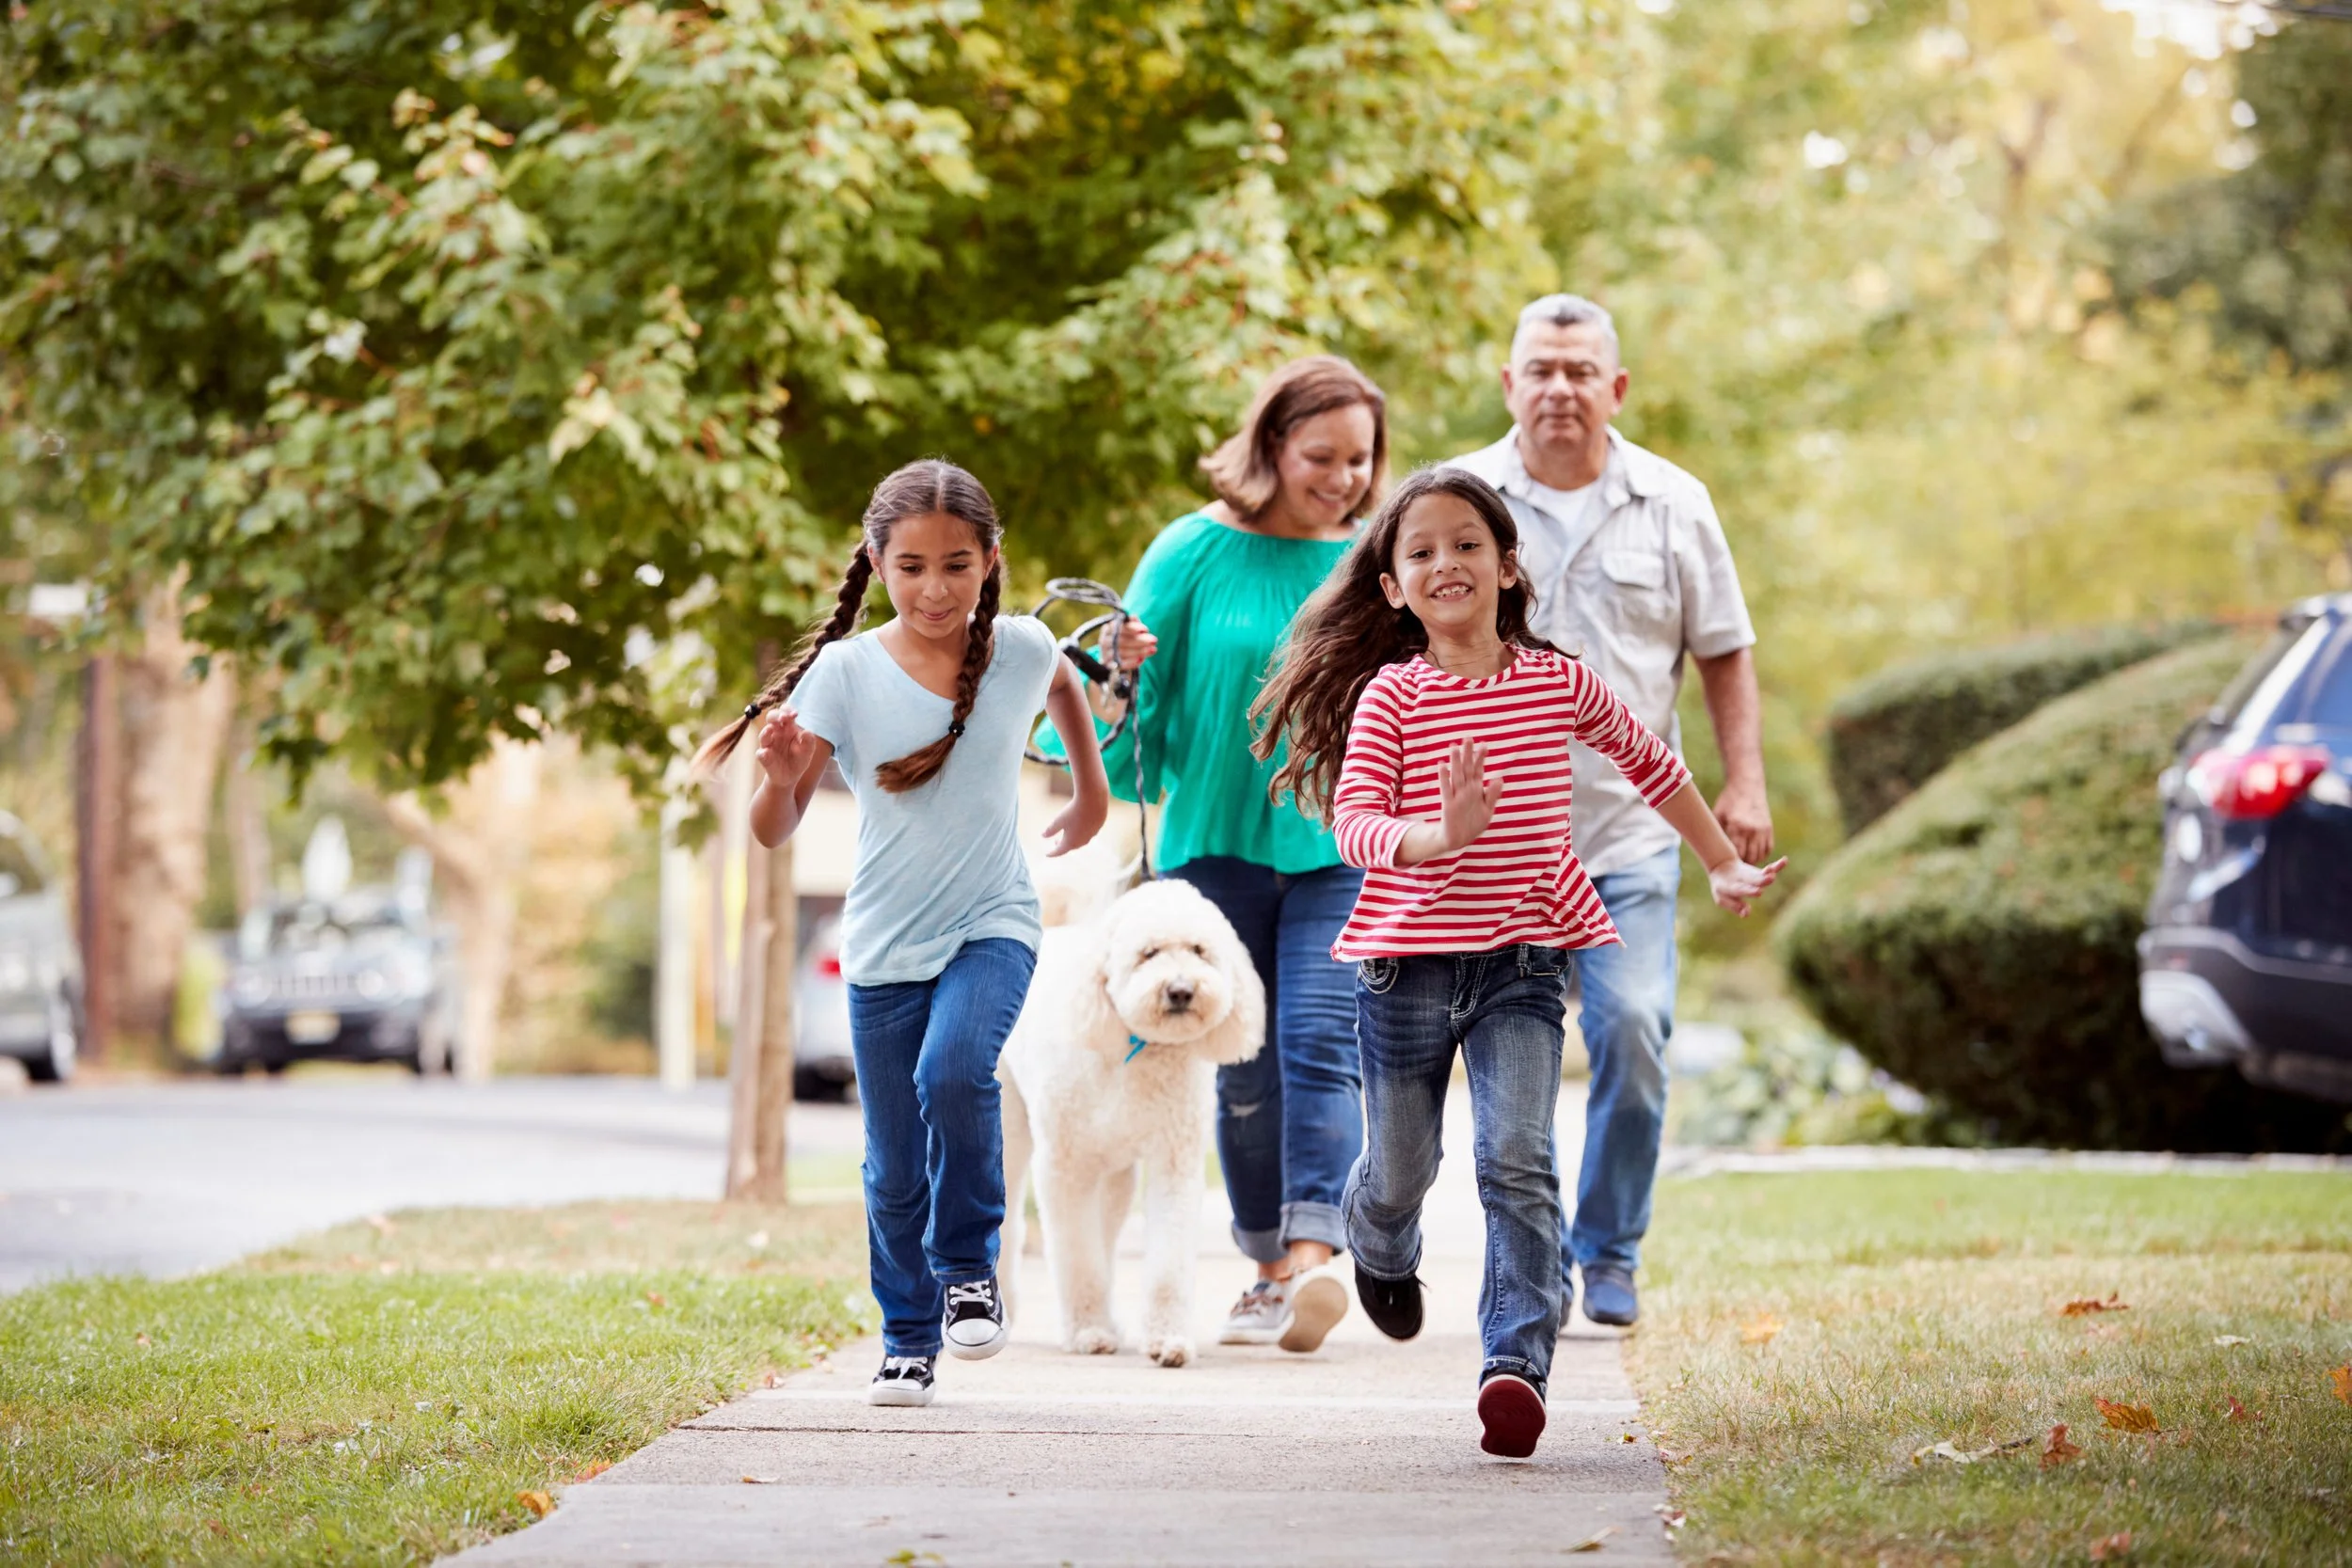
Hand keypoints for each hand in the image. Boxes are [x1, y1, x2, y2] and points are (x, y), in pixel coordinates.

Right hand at [753, 708, 819, 787]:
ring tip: (770, 730)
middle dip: (776, 715)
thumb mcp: (807, 751)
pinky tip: (766, 753)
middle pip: (772, 718)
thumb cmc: (799, 759)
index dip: (788, 710)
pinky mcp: (764, 757)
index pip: (785, 713)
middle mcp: (776, 733)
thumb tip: (807, 731)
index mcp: (788, 728)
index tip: (795, 714)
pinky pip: (761, 753)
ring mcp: (769, 744)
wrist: (790, 777)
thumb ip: (809, 741)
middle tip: (784, 717)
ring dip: (766, 731)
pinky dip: (763, 753)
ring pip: (764, 734)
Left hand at [1039, 792, 1107, 857]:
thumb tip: (1043, 836)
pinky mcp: (1098, 827)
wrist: (1093, 801)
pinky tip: (1080, 826)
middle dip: (1063, 845)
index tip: (1047, 854)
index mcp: (1070, 842)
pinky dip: (1081, 832)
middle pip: (1071, 846)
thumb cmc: (1073, 811)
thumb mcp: (1058, 820)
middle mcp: (1082, 841)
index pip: (1059, 851)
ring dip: (1073, 839)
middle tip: (1056, 842)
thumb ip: (1050, 830)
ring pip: (1080, 841)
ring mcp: (1091, 835)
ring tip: (1068, 835)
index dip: (1052, 853)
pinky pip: (1088, 833)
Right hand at [1099, 615, 1157, 672]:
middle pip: (1122, 640)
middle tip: (1154, 640)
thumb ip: (1132, 624)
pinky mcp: (1109, 666)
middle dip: (1140, 640)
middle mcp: (1104, 641)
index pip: (1120, 626)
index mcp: (1108, 628)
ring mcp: (1106, 654)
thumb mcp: (1129, 630)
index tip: (1146, 629)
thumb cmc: (1125, 639)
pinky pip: (1121, 664)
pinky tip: (1142, 659)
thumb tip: (1134, 617)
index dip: (1133, 628)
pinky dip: (1132, 662)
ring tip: (1153, 650)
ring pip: (1122, 652)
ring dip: (1139, 651)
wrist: (1115, 657)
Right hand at [1436, 738, 1501, 854]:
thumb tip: (1499, 778)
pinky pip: (1446, 789)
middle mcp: (1466, 789)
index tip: (1484, 744)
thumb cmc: (1474, 823)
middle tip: (1468, 738)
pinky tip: (1442, 765)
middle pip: (1467, 769)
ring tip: (1454, 747)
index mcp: (1476, 789)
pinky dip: (1444, 778)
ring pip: (1456, 775)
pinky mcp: (1449, 805)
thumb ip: (1493, 794)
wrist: (1459, 839)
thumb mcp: (1488, 810)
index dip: (1481, 758)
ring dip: (1455, 762)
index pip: (1478, 770)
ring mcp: (1457, 796)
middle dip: (1467, 754)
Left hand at [1706, 854, 1786, 917]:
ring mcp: (1751, 874)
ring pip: (1761, 874)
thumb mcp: (1722, 898)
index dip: (1749, 890)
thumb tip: (1746, 914)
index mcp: (1731, 886)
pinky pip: (1769, 869)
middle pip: (1753, 879)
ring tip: (1777, 871)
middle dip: (1761, 880)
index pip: (1740, 889)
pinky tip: (1785, 860)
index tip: (1759, 892)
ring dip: (1769, 873)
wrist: (1722, 866)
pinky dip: (1777, 866)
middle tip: (1771, 879)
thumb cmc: (1722, 888)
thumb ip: (1734, 906)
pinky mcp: (1758, 872)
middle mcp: (1742, 879)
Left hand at [1712, 780, 1773, 863]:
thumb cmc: (1728, 801)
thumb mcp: (1718, 815)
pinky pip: (1768, 849)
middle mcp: (1752, 830)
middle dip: (1742, 865)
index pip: (1736, 853)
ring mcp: (1762, 830)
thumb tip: (1708, 850)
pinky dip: (1761, 855)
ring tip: (1742, 862)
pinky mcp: (1769, 828)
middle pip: (1750, 857)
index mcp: (1736, 827)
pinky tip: (1752, 855)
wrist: (1746, 786)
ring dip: (1752, 861)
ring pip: (1760, 855)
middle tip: (1734, 868)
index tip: (1725, 867)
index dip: (1732, 863)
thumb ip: (1717, 832)